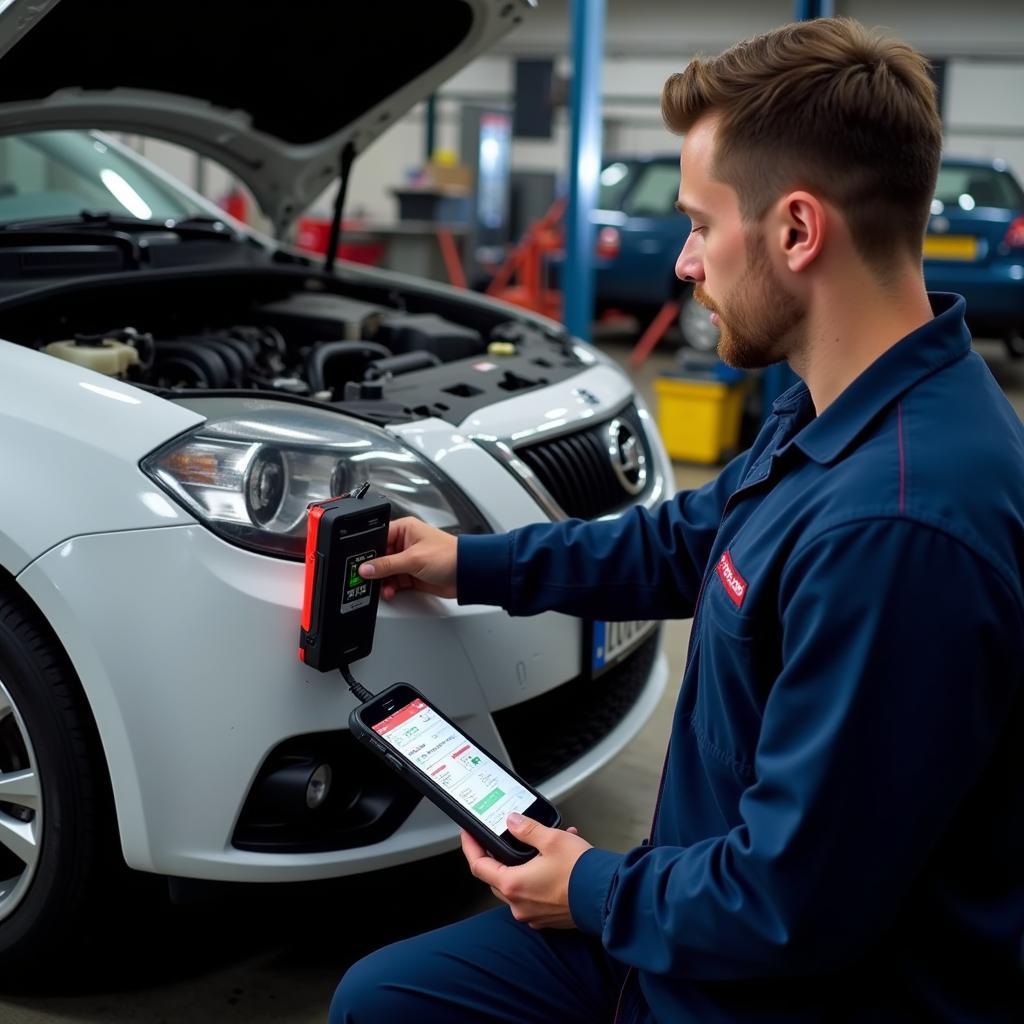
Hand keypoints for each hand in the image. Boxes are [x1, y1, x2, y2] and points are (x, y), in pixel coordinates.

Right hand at [358, 517, 457, 600]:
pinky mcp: (412, 575)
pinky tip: (389, 591)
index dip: (367, 550)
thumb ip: (387, 565)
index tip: (358, 562)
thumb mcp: (413, 559)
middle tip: (364, 578)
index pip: (377, 537)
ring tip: (379, 587)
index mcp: (404, 529)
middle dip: (373, 569)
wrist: (467, 574)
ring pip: (385, 571)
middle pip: (379, 556)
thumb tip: (366, 568)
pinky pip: (393, 581)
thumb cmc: (449, 555)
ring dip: (381, 581)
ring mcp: (408, 559)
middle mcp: (405, 542)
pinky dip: (390, 588)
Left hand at [460, 813, 591, 929]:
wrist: (607, 897)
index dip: (470, 847)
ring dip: (523, 865)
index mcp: (514, 884)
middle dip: (498, 856)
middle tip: (503, 837)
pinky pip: (533, 894)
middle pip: (496, 877)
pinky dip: (537, 876)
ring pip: (516, 885)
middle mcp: (519, 904)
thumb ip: (527, 829)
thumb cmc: (581, 872)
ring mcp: (532, 913)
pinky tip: (555, 861)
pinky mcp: (546, 917)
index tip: (468, 834)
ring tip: (543, 843)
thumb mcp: (552, 839)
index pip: (479, 866)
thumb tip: (512, 822)